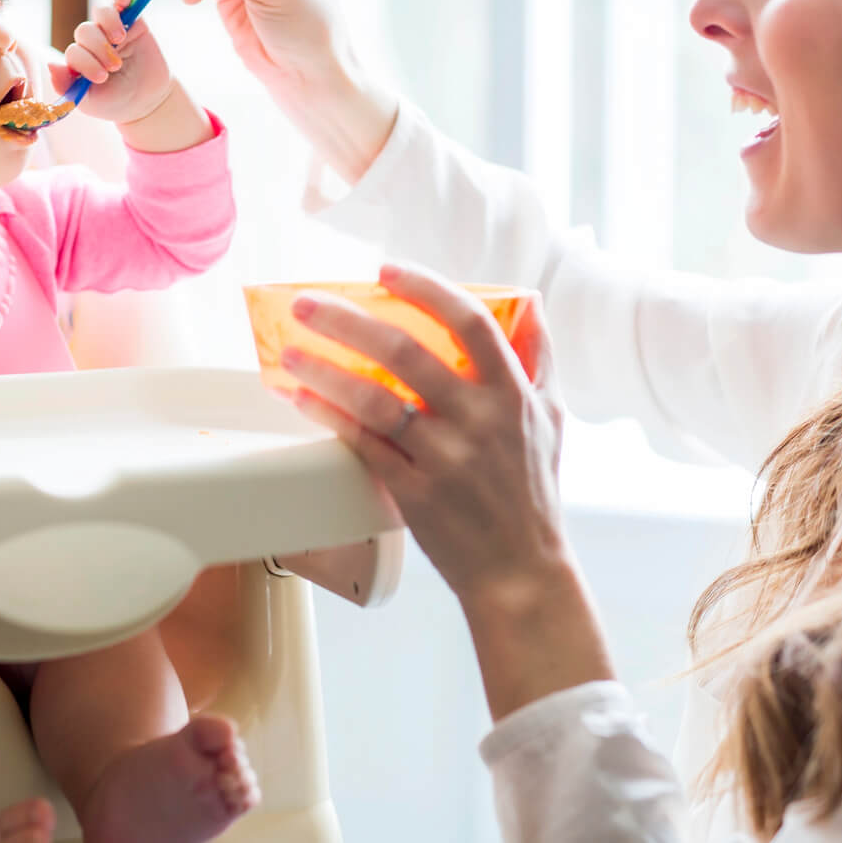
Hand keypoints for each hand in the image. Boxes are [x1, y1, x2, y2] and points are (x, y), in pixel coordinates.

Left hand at [64, 0, 176, 124]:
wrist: (147, 101)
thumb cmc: (115, 103)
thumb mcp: (88, 102)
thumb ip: (67, 85)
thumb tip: (50, 64)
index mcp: (79, 59)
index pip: (74, 51)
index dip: (85, 62)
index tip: (102, 77)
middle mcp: (92, 42)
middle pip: (86, 30)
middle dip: (98, 48)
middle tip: (115, 66)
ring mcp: (112, 29)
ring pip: (100, 10)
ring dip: (108, 22)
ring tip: (119, 39)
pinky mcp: (133, 20)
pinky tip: (124, 2)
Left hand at [278, 263, 570, 608]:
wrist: (520, 572)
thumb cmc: (532, 492)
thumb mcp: (551, 418)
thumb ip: (539, 357)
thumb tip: (530, 301)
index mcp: (512, 393)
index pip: (471, 321)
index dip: (426, 289)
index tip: (386, 270)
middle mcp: (478, 419)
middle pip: (407, 353)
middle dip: (349, 321)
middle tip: (307, 303)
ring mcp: (444, 457)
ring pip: (374, 400)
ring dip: (325, 369)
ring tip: (290, 350)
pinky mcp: (414, 492)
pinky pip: (362, 444)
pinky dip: (328, 416)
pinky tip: (301, 397)